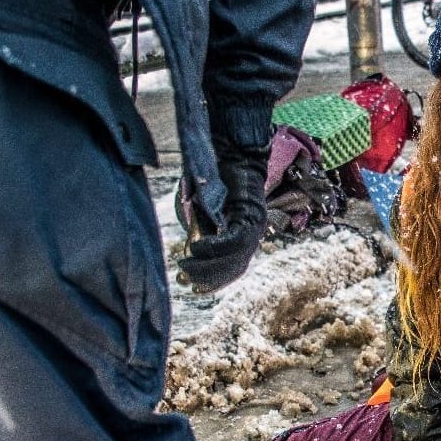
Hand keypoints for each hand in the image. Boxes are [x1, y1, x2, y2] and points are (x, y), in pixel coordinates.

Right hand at [178, 142, 269, 292]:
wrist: (231, 152)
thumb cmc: (215, 179)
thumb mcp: (204, 210)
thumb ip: (201, 229)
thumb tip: (190, 253)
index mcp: (244, 236)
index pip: (233, 268)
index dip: (215, 280)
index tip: (195, 288)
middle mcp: (253, 234)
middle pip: (235, 266)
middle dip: (209, 277)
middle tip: (185, 279)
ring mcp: (255, 225)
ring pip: (235, 256)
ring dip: (208, 264)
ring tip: (186, 264)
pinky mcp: (252, 215)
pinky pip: (235, 239)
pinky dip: (215, 247)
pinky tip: (197, 249)